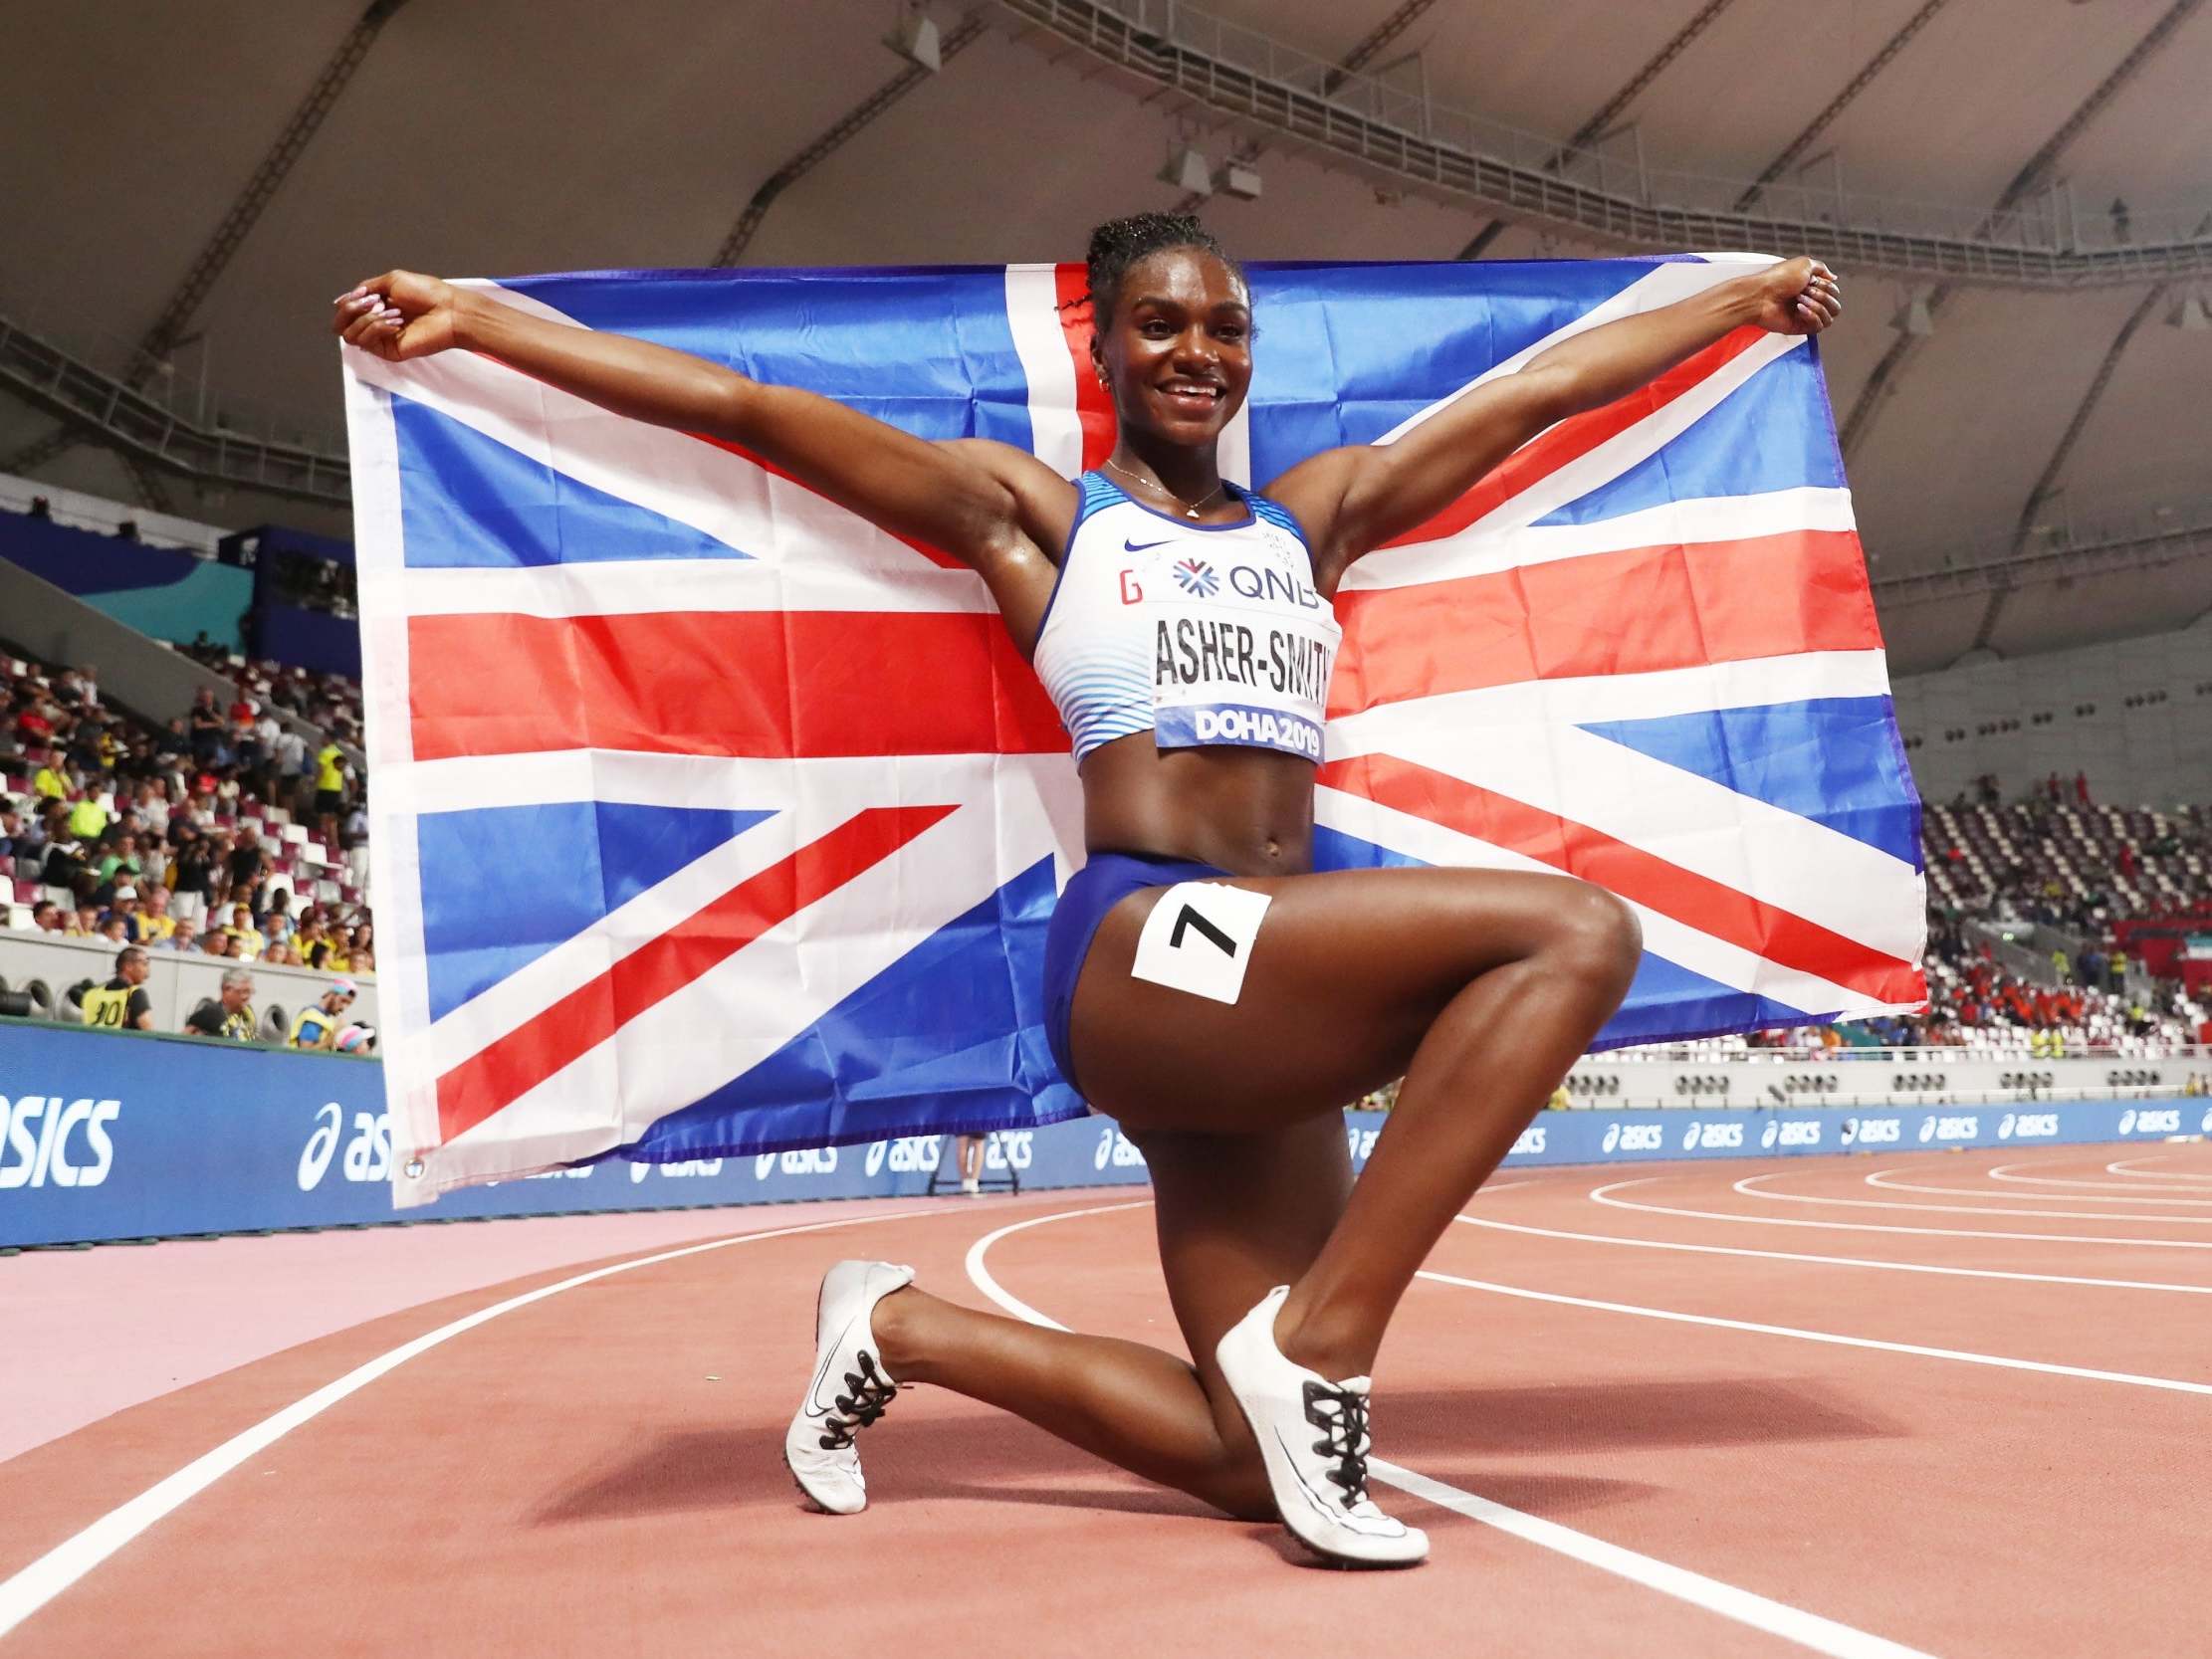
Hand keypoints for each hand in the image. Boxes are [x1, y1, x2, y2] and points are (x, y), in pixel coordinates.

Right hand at [330, 270, 464, 361]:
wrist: (448, 310)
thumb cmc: (427, 293)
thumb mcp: (392, 281)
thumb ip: (366, 288)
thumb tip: (342, 300)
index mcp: (375, 307)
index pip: (344, 310)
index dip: (348, 302)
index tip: (365, 295)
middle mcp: (374, 323)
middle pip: (339, 325)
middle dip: (351, 310)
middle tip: (373, 303)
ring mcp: (380, 339)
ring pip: (349, 334)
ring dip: (367, 319)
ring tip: (393, 313)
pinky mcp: (388, 351)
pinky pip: (366, 342)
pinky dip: (376, 328)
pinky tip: (395, 323)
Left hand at [1743, 256, 1841, 336]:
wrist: (1760, 295)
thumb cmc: (1777, 278)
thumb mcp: (1804, 264)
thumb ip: (1822, 268)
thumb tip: (1833, 277)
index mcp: (1811, 287)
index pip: (1834, 292)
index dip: (1827, 286)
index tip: (1812, 282)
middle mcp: (1810, 301)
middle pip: (1835, 305)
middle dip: (1823, 296)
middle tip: (1805, 291)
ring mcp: (1805, 315)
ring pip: (1830, 317)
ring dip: (1817, 306)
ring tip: (1800, 301)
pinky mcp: (1799, 327)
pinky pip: (1818, 327)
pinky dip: (1812, 316)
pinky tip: (1799, 310)